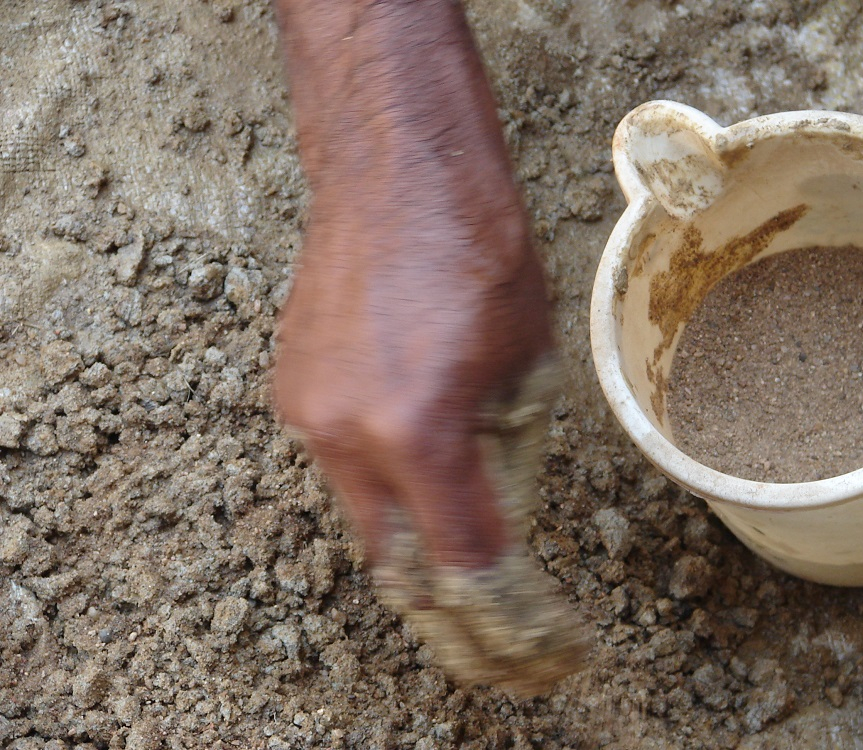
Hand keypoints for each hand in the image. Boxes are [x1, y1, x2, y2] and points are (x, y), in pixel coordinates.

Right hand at [271, 0, 585, 693]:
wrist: (397, 176)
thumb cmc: (480, 250)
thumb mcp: (528, 366)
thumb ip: (510, 455)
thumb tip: (502, 517)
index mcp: (420, 429)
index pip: (465, 563)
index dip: (508, 619)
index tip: (542, 643)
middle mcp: (348, 435)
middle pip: (401, 565)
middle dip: (452, 607)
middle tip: (501, 634)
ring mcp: (310, 415)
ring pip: (368, 519)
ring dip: (418, 539)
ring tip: (469, 540)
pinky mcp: (292, 391)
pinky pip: (342, 468)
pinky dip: (386, 484)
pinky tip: (421, 457)